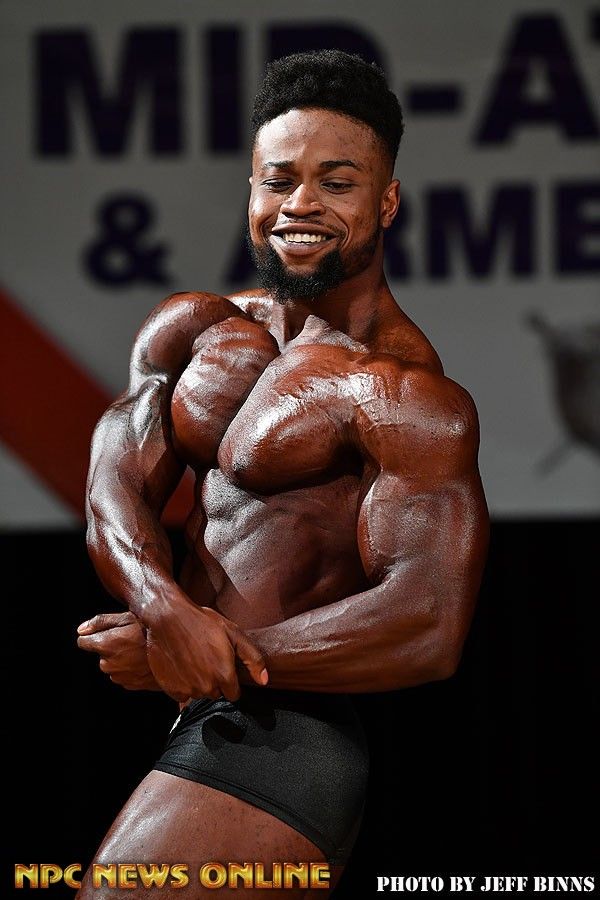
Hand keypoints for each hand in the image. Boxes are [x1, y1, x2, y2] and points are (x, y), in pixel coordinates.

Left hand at [77, 611, 160, 691]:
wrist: (177, 654)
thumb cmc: (153, 632)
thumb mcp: (127, 617)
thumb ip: (100, 622)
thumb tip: (80, 630)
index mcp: (105, 645)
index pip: (83, 642)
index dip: (94, 635)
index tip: (107, 632)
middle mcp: (108, 664)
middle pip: (101, 653)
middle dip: (112, 646)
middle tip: (132, 638)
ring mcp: (119, 676)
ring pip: (113, 664)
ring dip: (122, 658)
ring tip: (140, 649)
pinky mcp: (130, 685)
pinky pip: (124, 674)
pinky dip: (130, 668)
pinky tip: (143, 660)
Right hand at [145, 601, 267, 702]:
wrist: (168, 617)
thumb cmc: (202, 622)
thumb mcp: (233, 633)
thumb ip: (253, 658)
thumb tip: (264, 680)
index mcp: (224, 675)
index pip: (234, 694)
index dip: (231, 681)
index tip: (224, 667)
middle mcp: (207, 687)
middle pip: (217, 693)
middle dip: (215, 680)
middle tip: (207, 658)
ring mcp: (188, 689)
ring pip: (199, 694)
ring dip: (198, 682)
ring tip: (193, 660)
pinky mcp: (171, 689)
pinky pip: (182, 695)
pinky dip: (182, 684)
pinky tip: (181, 667)